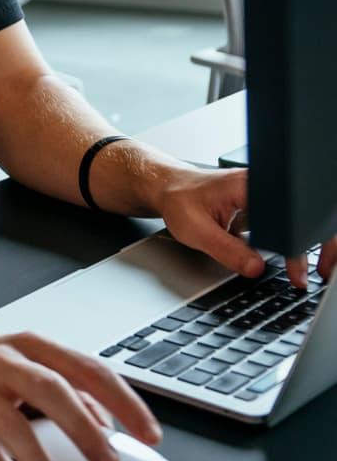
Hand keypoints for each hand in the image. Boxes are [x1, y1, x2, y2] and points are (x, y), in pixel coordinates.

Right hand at [0, 310, 161, 460]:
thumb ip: (66, 389)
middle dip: (84, 430)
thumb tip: (105, 421)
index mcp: (30, 347)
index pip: (85, 367)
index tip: (148, 431)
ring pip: (14, 425)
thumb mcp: (24, 365)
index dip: (122, 400)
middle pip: (51, 390)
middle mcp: (3, 362)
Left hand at [155, 165, 336, 287]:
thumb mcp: (196, 230)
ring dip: (274, 245)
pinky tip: (240, 237)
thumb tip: (256, 268)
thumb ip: (227, 251)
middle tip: (289, 274)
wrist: (165, 188)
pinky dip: (263, 241)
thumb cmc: (176, 200)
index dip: (294, 247)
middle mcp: (258, 187)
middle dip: (289, 249)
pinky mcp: (255, 205)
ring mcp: (259, 196)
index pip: (284, 219)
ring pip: (281, 228)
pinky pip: (270, 227)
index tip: (295, 271)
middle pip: (289, 223)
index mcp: (248, 186)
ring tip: (243, 243)